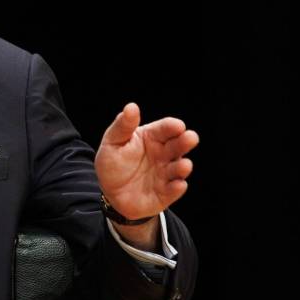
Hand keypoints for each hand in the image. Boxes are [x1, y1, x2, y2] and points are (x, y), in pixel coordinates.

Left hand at [95, 103, 198, 220]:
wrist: (110, 192)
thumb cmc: (113, 163)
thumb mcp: (113, 142)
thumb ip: (123, 126)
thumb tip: (131, 107)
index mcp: (152, 137)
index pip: (165, 128)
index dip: (172, 126)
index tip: (178, 126)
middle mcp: (164, 154)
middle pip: (178, 145)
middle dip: (185, 142)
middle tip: (190, 138)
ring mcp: (166, 173)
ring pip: (179, 168)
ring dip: (183, 166)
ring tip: (184, 165)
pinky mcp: (166, 193)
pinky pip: (173, 190)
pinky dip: (177, 188)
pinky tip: (178, 184)